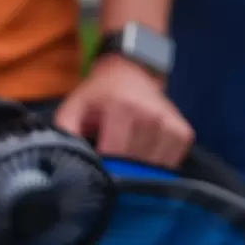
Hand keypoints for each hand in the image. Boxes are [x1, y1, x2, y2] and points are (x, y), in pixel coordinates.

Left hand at [55, 55, 192, 167]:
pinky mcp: (184, 134)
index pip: (114, 157)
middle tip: (111, 168)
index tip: (97, 170)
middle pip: (135, 166)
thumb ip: (64, 131)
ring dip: (139, 172)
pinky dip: (157, 168)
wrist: (132, 72)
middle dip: (121, 172)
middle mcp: (151, 116)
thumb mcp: (75, 107)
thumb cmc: (100, 95)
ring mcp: (171, 125)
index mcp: (123, 108)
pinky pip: (171, 166)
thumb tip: (60, 160)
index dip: (104, 169)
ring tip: (128, 160)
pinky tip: (145, 157)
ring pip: (154, 170)